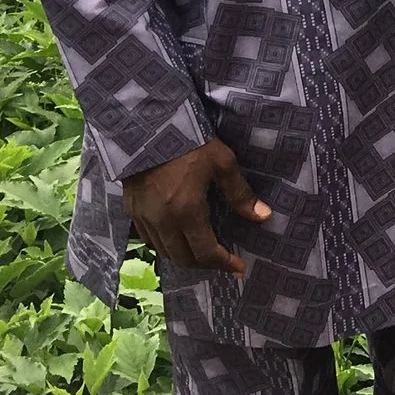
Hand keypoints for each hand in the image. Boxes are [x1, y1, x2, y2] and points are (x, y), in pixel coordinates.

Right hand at [125, 138, 268, 277]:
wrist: (146, 126)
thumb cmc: (190, 142)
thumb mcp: (222, 162)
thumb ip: (240, 193)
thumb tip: (263, 216)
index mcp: (186, 211)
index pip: (206, 252)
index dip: (224, 264)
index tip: (239, 268)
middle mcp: (163, 221)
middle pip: (184, 258)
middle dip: (206, 265)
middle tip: (223, 261)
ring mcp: (144, 217)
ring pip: (164, 252)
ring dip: (185, 258)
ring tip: (203, 253)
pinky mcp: (131, 210)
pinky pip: (148, 240)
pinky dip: (166, 246)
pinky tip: (178, 239)